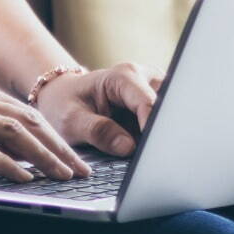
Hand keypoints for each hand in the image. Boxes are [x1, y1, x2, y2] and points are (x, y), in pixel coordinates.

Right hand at [0, 73, 86, 181]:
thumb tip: (3, 153)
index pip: (22, 112)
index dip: (52, 136)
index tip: (72, 158)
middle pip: (26, 120)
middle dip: (58, 147)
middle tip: (82, 170)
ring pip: (12, 132)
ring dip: (44, 156)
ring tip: (64, 177)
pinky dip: (9, 164)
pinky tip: (26, 179)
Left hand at [31, 62, 165, 156]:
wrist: (62, 97)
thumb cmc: (64, 106)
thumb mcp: (71, 121)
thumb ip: (97, 131)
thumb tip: (129, 147)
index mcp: (123, 76)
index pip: (150, 104)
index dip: (153, 129)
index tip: (150, 153)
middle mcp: (145, 77)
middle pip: (168, 107)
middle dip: (162, 132)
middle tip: (153, 157)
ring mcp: (154, 89)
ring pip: (171, 115)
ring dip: (162, 135)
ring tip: (151, 154)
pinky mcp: (158, 102)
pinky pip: (166, 120)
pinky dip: (159, 136)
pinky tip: (151, 149)